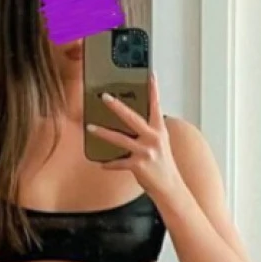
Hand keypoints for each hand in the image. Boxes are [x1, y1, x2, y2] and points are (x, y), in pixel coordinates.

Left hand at [86, 74, 183, 200]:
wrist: (169, 186)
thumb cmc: (162, 164)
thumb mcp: (159, 143)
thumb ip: (147, 132)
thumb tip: (129, 121)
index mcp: (159, 130)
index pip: (156, 106)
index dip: (153, 89)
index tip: (150, 74)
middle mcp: (153, 138)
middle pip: (132, 118)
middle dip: (117, 106)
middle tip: (104, 97)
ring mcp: (146, 151)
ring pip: (120, 139)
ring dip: (103, 133)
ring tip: (90, 127)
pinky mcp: (138, 165)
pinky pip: (119, 162)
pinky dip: (109, 163)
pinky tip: (101, 163)